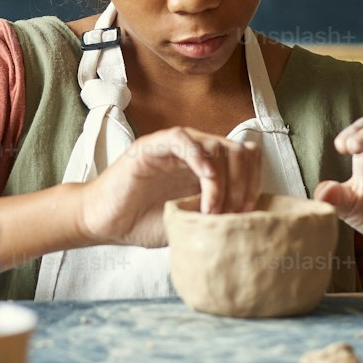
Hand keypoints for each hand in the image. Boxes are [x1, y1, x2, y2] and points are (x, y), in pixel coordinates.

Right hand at [76, 128, 262, 247]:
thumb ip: (218, 213)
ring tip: (210, 211)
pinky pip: (182, 139)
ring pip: (216, 145)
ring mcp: (175, 147)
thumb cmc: (146, 222)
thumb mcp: (193, 221)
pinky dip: (199, 155)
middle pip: (238, 151)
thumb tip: (251, 221)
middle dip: (244, 184)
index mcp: (209, 167)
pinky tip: (204, 179)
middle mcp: (196, 152)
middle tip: (232, 214)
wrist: (107, 223)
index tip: (248, 213)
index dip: (255, 182)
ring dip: (222, 182)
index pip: (248, 158)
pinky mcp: (152, 147)